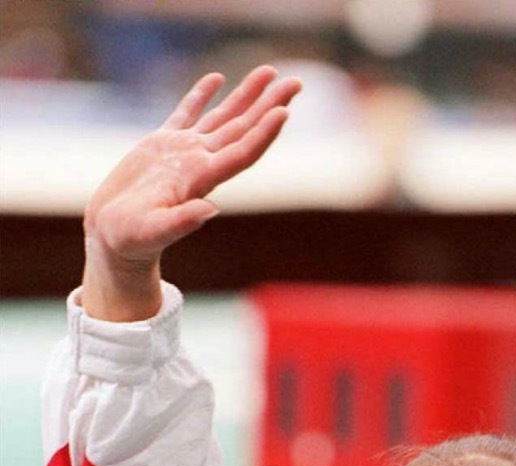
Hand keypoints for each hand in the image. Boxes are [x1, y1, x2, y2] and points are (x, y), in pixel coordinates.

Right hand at [82, 66, 300, 319]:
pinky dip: (202, 95)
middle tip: (296, 82)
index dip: (263, 134)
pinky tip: (216, 78)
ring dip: (247, 95)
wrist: (113, 236)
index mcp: (201, 180)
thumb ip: (181, 221)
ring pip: (223, 117)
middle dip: (269, 105)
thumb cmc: (131, 239)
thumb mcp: (153, 231)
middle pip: (243, 129)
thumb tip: (209, 209)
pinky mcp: (162, 145)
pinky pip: (187, 113)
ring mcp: (184, 153)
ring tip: (270, 71)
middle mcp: (200, 163)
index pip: (241, 153)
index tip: (284, 111)